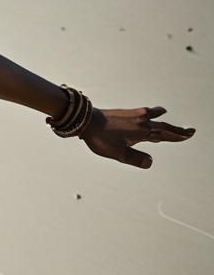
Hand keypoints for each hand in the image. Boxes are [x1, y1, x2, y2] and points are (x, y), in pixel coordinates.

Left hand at [80, 106, 194, 168]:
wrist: (85, 120)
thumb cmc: (100, 137)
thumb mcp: (118, 153)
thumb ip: (135, 159)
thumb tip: (150, 163)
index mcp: (142, 131)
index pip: (165, 134)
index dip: (177, 135)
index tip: (189, 134)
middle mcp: (141, 121)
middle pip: (163, 125)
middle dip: (176, 129)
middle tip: (188, 131)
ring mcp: (133, 115)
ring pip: (153, 116)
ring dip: (162, 118)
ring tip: (165, 116)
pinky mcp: (125, 112)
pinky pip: (143, 112)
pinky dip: (150, 113)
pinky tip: (147, 112)